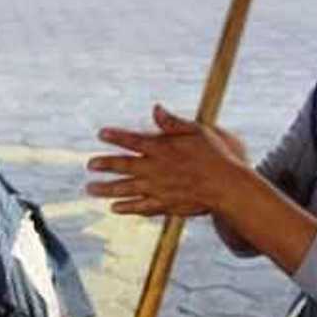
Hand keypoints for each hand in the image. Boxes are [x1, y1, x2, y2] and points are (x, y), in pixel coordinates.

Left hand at [86, 104, 249, 216]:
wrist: (227, 186)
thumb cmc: (217, 156)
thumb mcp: (197, 131)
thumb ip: (173, 122)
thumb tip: (156, 108)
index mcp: (162, 148)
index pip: (133, 140)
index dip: (116, 136)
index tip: (101, 134)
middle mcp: (156, 168)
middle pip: (124, 166)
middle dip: (104, 164)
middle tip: (89, 165)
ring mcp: (159, 188)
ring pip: (127, 189)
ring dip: (106, 189)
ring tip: (91, 189)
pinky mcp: (166, 205)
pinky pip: (141, 207)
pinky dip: (127, 207)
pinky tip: (114, 208)